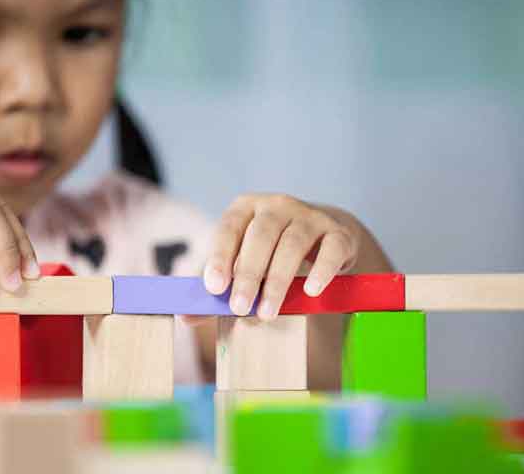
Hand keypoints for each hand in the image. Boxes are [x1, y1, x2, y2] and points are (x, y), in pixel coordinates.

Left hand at [203, 194, 359, 320]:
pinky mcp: (338, 233)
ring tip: (268, 313)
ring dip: (278, 280)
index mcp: (246, 209)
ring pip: (292, 244)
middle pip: (261, 236)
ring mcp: (309, 216)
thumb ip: (218, 290)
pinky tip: (311, 291)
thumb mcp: (243, 264)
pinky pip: (331, 249)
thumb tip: (185, 317)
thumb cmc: (272, 253)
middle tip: (239, 307)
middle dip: (248, 274)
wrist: (325, 237)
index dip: (220, 257)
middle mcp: (276, 205)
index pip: (229, 228)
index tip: (213, 288)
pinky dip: (321, 270)